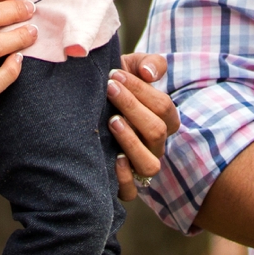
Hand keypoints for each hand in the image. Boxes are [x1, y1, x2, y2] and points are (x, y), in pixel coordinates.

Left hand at [107, 51, 178, 201]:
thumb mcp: (131, 68)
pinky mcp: (124, 183)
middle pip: (157, 131)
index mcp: (164, 119)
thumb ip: (147, 64)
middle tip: (109, 89)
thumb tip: (148, 73)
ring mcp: (141, 165)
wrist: (89, 104)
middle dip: (132, 107)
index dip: (141, 90)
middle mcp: (156, 145)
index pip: (163, 106)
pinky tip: (113, 158)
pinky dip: (123, 178)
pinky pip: (131, 190)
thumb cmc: (115, 85)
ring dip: (131, 141)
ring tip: (111, 121)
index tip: (115, 75)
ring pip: (150, 164)